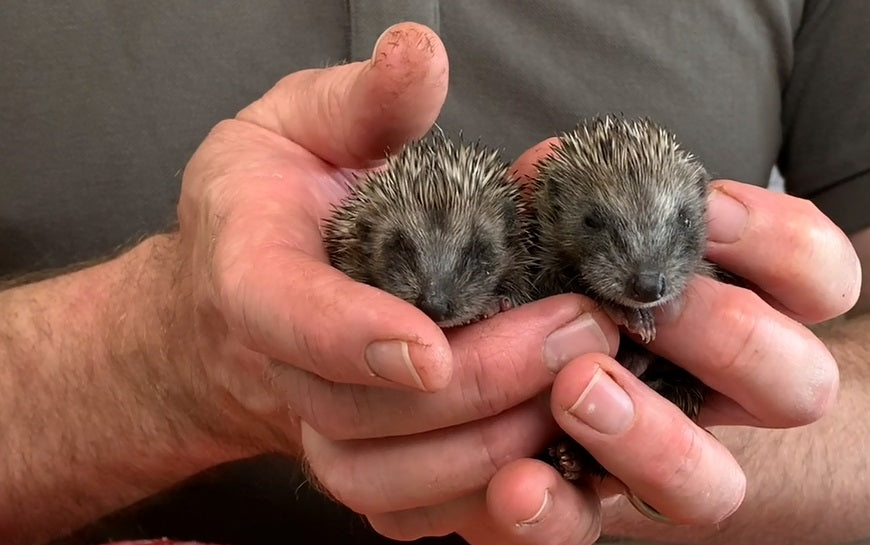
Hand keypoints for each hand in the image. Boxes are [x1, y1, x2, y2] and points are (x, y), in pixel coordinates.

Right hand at [170, 22, 622, 543]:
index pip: (284, 318)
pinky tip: (564, 448)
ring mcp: (322, 432)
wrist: (238, 298)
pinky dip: (490, 500)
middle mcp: (280, 371)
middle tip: (583, 325)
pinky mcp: (365, 467)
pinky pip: (420, 515)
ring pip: (393, 481)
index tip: (429, 343)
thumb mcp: (300, 126)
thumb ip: (359, 102)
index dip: (350, 337)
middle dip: (480, 381)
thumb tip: (419, 51)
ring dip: (496, 444)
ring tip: (588, 379)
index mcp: (250, 277)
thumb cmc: (271, 200)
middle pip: (364, 413)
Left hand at [465, 139, 856, 541]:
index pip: (818, 279)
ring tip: (577, 388)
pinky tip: (516, 486)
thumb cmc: (535, 280)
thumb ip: (561, 195)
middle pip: (800, 384)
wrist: (479, 380)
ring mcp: (660, 460)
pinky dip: (556, 513)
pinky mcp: (586, 507)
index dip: (782, 246)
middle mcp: (716, 395)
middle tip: (647, 306)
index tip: (705, 211)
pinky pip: (589, 531)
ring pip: (714, 487)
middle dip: (731, 336)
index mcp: (732, 313)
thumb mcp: (552, 228)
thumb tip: (554, 166)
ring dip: (654, 437)